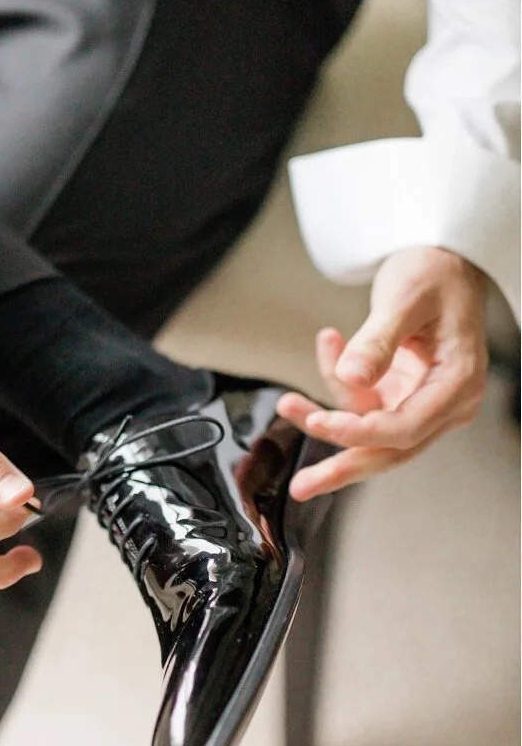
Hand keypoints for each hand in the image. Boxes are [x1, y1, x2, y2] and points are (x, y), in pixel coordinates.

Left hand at [277, 246, 488, 500]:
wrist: (442, 260)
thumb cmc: (435, 273)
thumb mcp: (404, 299)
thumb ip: (377, 340)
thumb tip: (352, 377)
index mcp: (458, 383)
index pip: (406, 429)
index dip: (361, 432)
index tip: (321, 423)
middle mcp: (444, 401)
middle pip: (390, 449)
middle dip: (342, 466)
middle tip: (303, 486)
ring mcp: (420, 400)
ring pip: (368, 431)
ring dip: (326, 418)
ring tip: (288, 402)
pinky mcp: (400, 394)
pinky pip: (360, 405)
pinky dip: (336, 382)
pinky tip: (328, 344)